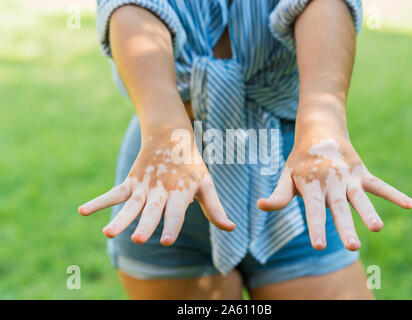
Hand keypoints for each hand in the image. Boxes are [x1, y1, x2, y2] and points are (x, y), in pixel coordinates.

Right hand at [79, 126, 234, 245]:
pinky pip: (114, 193)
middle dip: (145, 224)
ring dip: (120, 218)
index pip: (176, 212)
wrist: (171, 135)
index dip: (171, 225)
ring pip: (131, 204)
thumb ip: (215, 208)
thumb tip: (231, 227)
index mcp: (180, 192)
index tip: (165, 240)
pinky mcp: (131, 182)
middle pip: (152, 210)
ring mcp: (144, 187)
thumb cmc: (191, 165)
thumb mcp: (206, 184)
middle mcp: (160, 191)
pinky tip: (82, 211)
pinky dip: (99, 201)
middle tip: (137, 238)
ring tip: (107, 232)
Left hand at [258, 131, 411, 250]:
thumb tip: (260, 206)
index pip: (313, 209)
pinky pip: (379, 184)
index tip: (319, 245)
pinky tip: (409, 204)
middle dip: (345, 227)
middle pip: (339, 208)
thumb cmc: (301, 161)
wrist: (320, 132)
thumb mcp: (287, 176)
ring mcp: (348, 178)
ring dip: (369, 212)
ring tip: (377, 228)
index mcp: (311, 185)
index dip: (316, 226)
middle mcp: (331, 183)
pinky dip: (393, 194)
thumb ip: (279, 195)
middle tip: (353, 247)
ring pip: (360, 197)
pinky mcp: (362, 173)